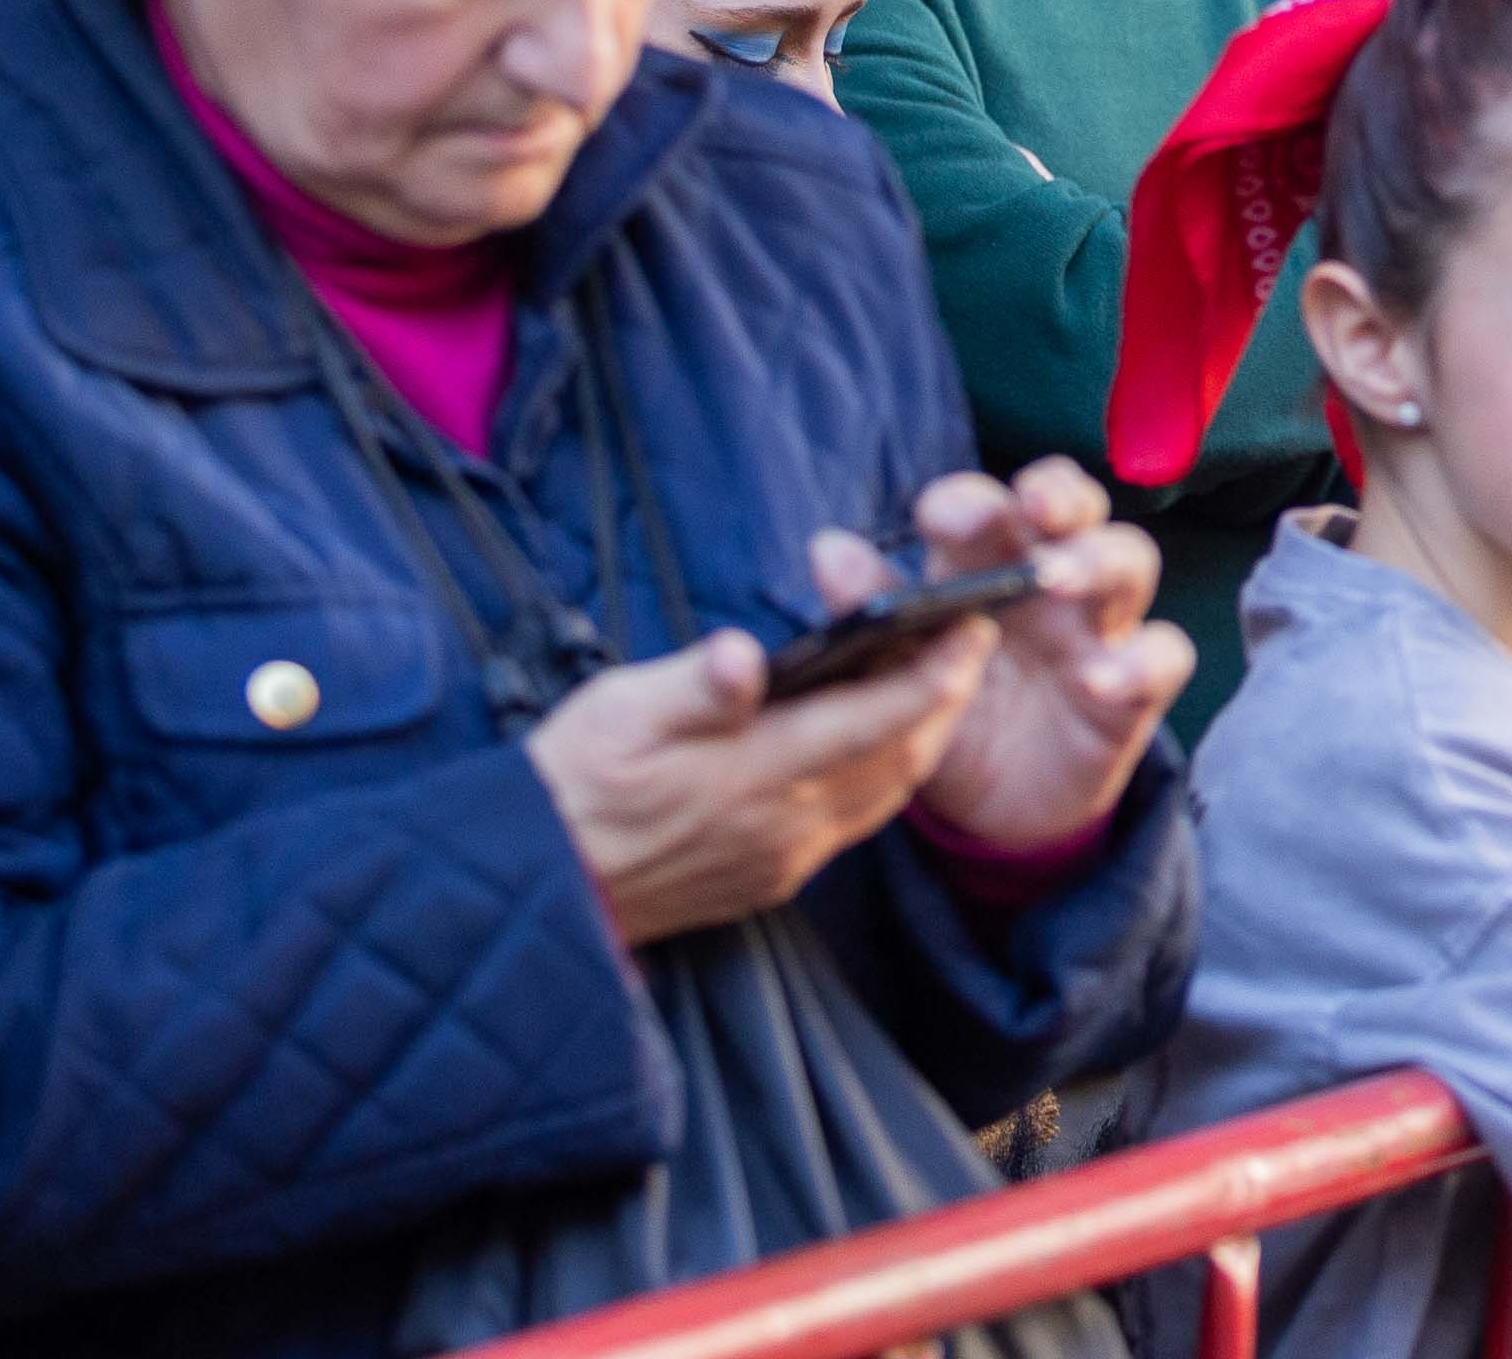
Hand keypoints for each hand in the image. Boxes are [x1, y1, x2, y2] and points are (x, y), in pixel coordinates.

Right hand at [523, 610, 984, 948]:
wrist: (538, 885)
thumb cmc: (571, 781)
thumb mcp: (616, 714)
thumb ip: (691, 687)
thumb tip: (743, 655)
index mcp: (750, 775)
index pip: (871, 722)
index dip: (933, 675)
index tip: (972, 627)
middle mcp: (782, 826)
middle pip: (898, 761)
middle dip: (947, 701)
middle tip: (972, 641)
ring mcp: (780, 859)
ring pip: (884, 796)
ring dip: (922, 740)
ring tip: (942, 682)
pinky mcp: (768, 879)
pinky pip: (852, 826)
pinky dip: (883, 777)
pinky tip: (879, 743)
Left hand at [890, 461, 1195, 856]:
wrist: (984, 812)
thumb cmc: (946, 712)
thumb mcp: (900, 671)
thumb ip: (871, 608)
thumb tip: (827, 547)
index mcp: (989, 564)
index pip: (992, 506)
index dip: (971, 502)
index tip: (938, 520)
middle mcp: (1053, 581)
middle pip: (1077, 507)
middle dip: (1059, 495)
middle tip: (1034, 507)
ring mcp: (1100, 629)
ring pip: (1131, 559)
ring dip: (1099, 558)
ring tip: (1058, 580)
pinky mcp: (1136, 690)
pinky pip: (1162, 657)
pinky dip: (1137, 660)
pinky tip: (1098, 680)